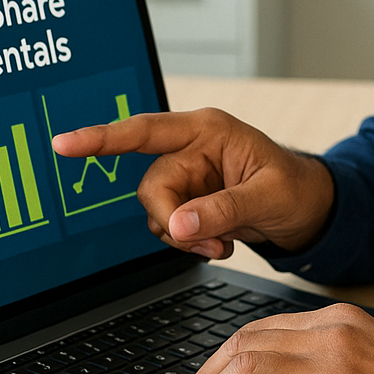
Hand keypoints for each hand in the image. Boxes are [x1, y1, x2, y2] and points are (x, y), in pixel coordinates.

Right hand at [50, 107, 333, 258]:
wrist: (310, 210)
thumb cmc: (297, 189)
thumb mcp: (267, 198)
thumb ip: (222, 210)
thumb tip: (177, 225)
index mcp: (207, 130)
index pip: (145, 130)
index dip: (102, 138)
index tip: (64, 143)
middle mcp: (191, 149)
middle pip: (151, 186)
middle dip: (172, 221)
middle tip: (209, 243)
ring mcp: (188, 176)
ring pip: (156, 210)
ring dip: (182, 236)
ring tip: (221, 243)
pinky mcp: (187, 200)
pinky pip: (167, 224)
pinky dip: (186, 241)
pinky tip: (217, 242)